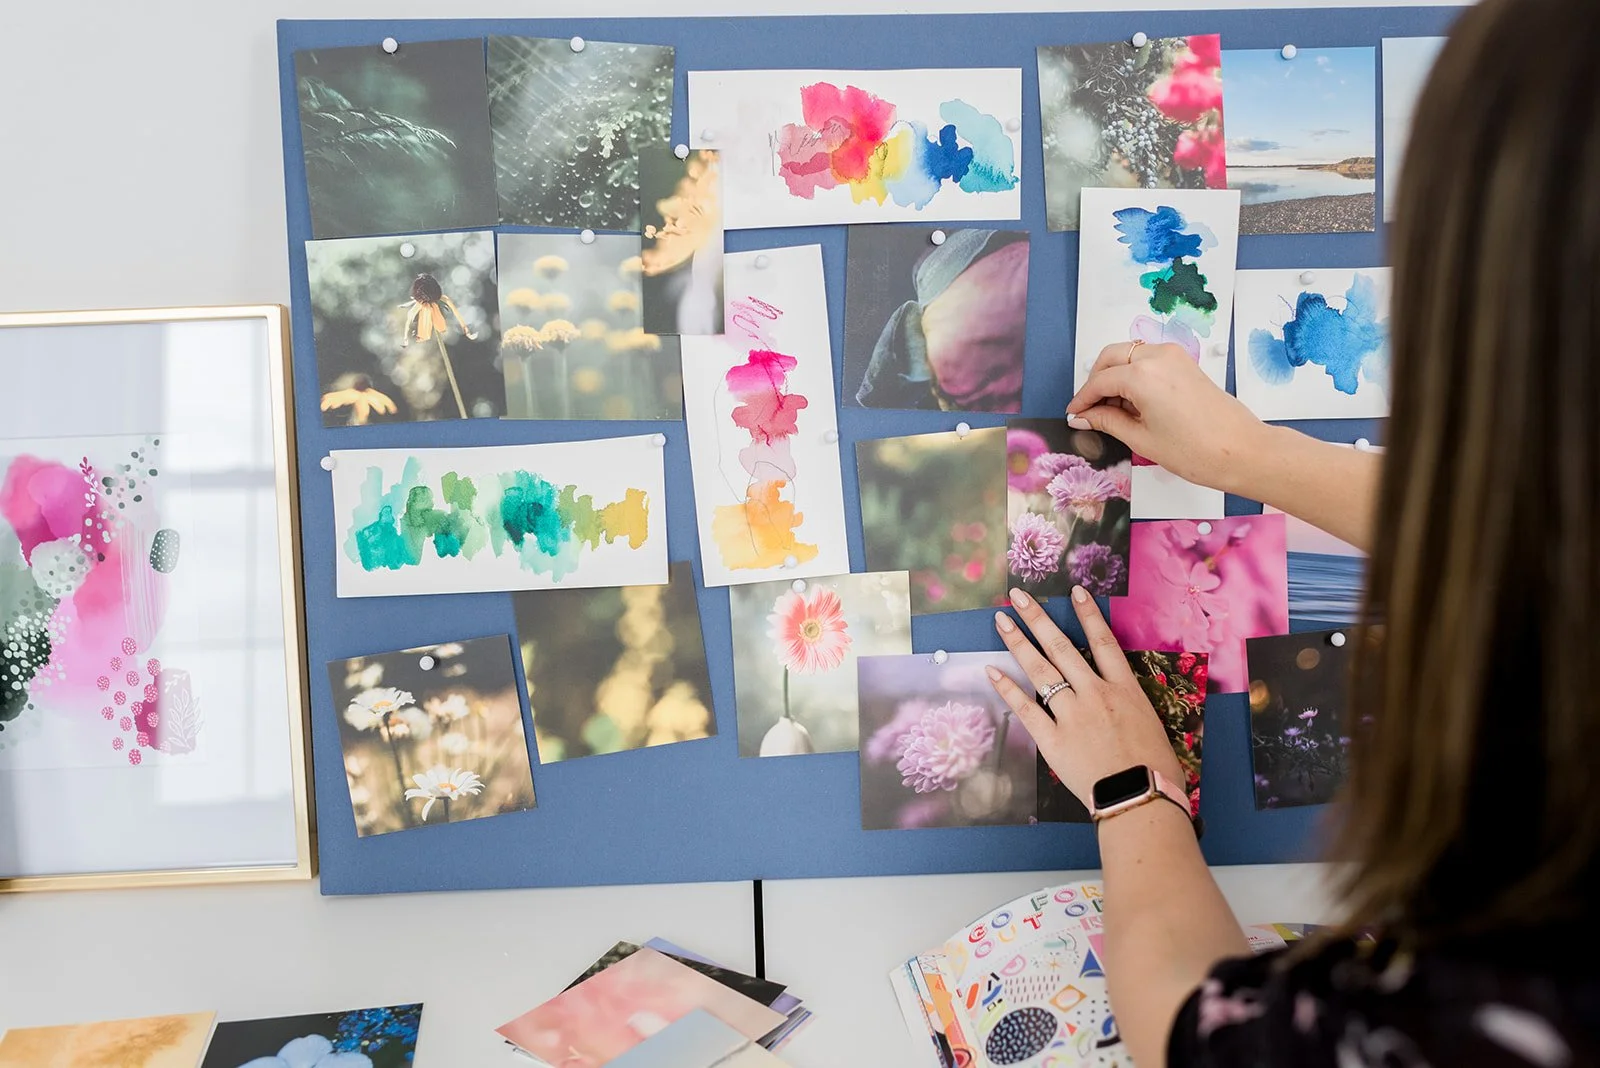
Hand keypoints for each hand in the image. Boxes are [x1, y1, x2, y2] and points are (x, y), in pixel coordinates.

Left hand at [985, 586, 1181, 805]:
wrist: (1141, 799)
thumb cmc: (1156, 770)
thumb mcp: (1151, 726)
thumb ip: (1129, 708)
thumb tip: (1117, 703)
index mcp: (1125, 690)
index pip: (1103, 641)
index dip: (1088, 614)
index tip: (1074, 591)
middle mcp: (1096, 694)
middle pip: (1063, 647)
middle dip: (1038, 618)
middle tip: (1018, 596)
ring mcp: (1072, 714)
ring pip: (1042, 670)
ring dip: (1019, 642)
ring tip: (1002, 620)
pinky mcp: (1053, 740)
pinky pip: (1026, 708)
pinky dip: (1008, 688)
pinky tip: (992, 670)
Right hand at [1067, 341, 1271, 495]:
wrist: (1242, 450)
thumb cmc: (1194, 451)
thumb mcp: (1141, 439)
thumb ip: (1108, 421)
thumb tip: (1083, 417)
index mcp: (1142, 375)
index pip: (1100, 381)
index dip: (1083, 399)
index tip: (1074, 415)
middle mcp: (1157, 356)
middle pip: (1111, 357)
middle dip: (1096, 381)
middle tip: (1090, 410)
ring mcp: (1174, 356)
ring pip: (1129, 354)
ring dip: (1114, 374)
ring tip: (1111, 408)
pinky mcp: (1185, 362)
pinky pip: (1148, 358)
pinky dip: (1133, 372)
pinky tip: (1132, 400)